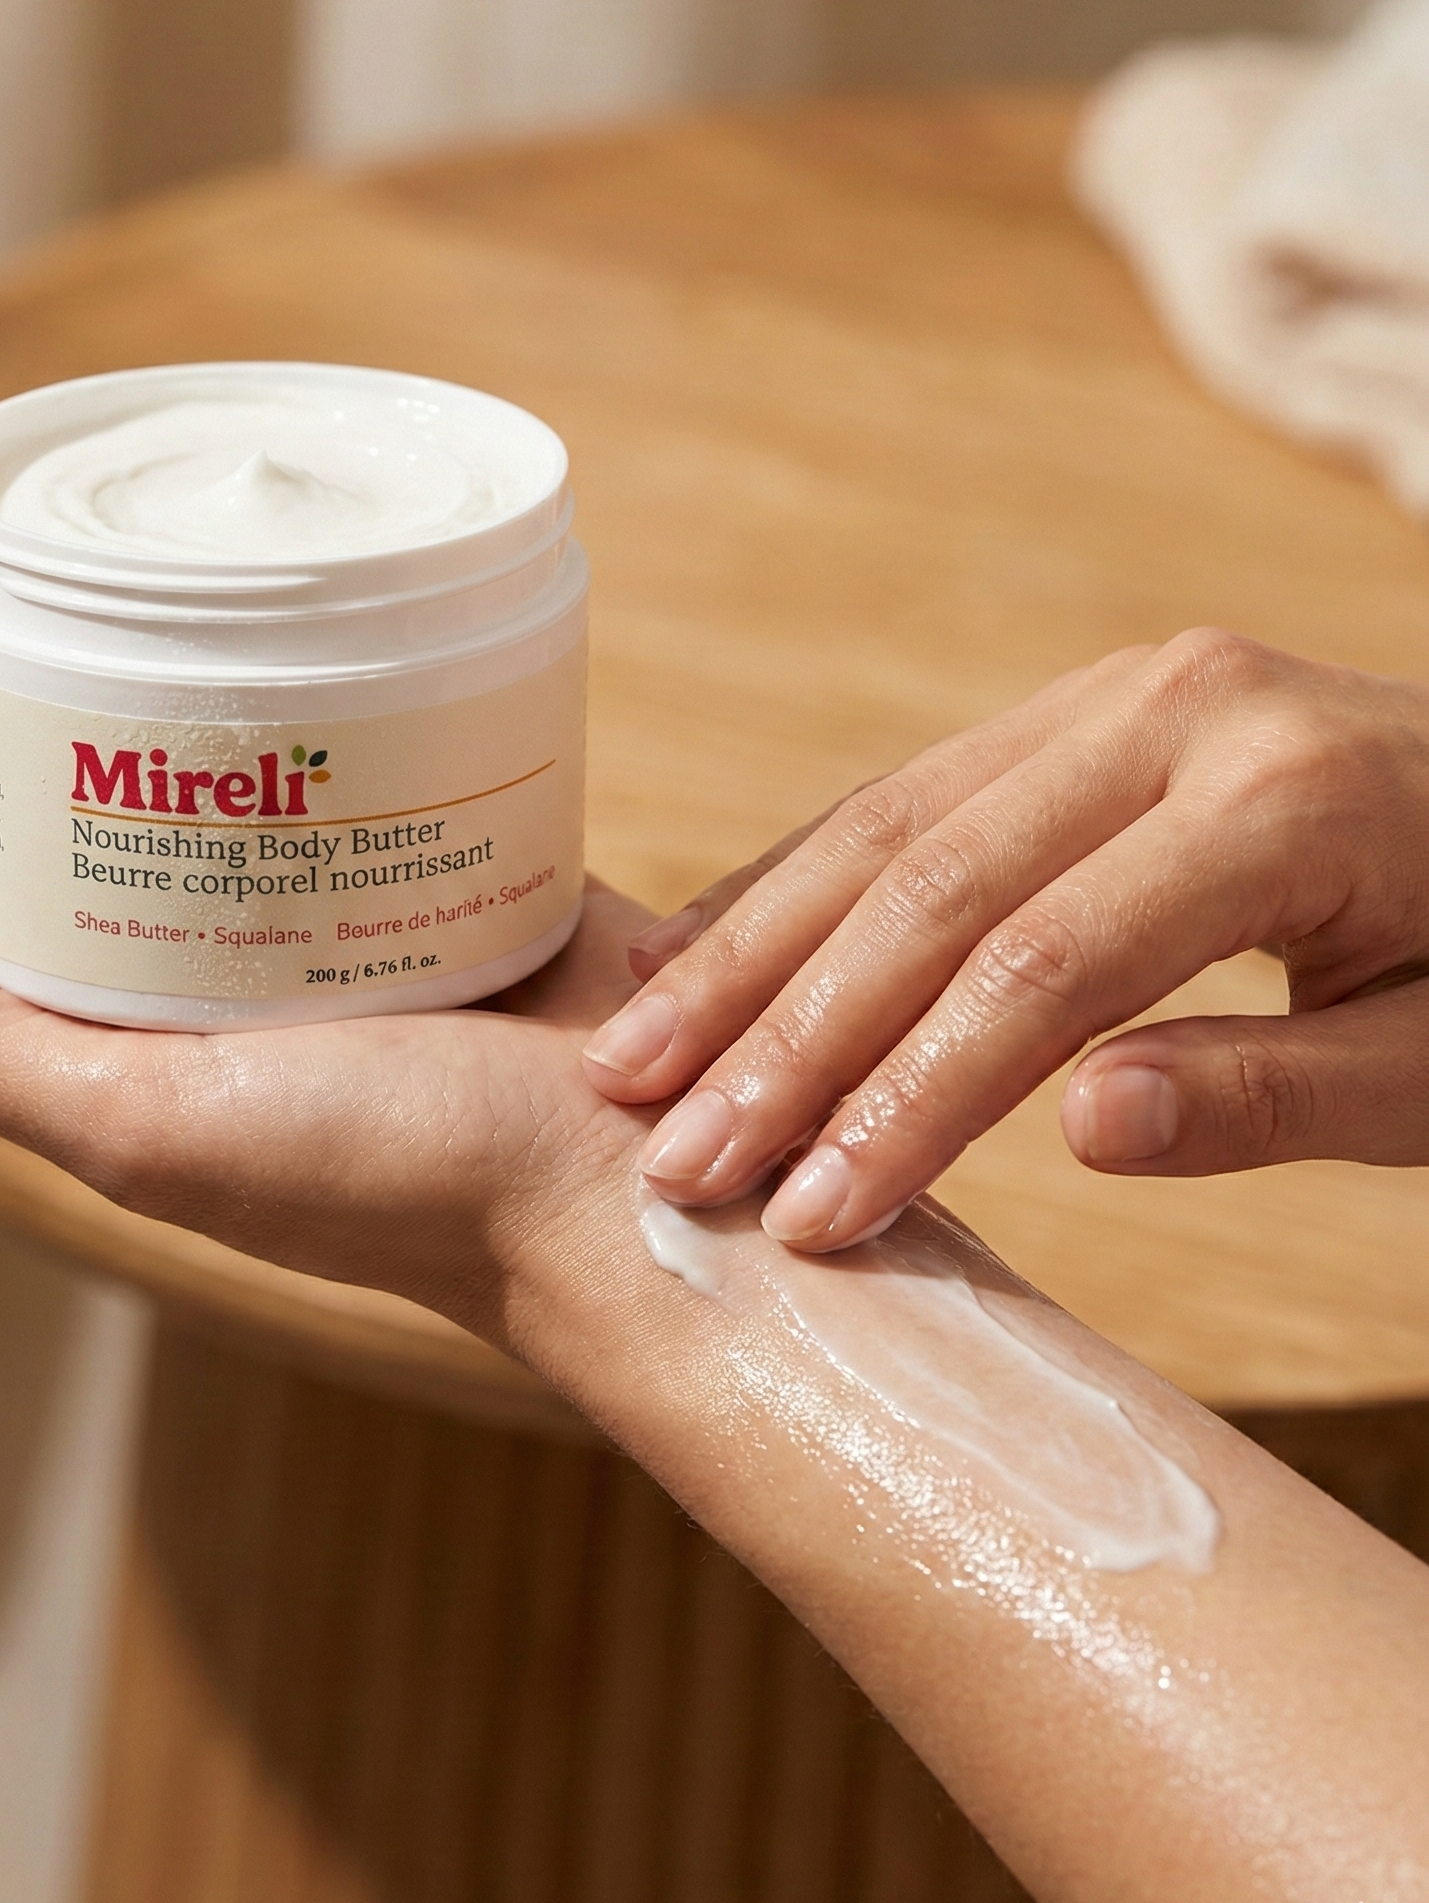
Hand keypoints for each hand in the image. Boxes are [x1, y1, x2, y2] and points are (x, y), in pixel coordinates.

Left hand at [0, 644, 653, 1341]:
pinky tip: (293, 647)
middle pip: (77, 836)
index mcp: (120, 1054)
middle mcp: (204, 992)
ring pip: (204, 797)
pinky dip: (301, 718)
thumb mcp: (152, 1133)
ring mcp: (314, 933)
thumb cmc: (398, 1175)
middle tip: (37, 601)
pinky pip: (334, 783)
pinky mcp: (420, 880)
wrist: (611, 1172)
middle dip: (35, 724)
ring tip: (151, 603)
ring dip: (165, 707)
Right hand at [582, 630, 1428, 1249]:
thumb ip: (1274, 1092)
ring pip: (894, 826)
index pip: (1048, 969)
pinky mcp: (1088, 708)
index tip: (807, 1222)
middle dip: (787, 1033)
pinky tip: (701, 949)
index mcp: (1283, 798)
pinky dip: (802, 879)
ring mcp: (1122, 692)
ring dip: (755, 951)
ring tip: (630, 1059)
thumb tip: (1083, 1129)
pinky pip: (916, 794)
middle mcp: (1179, 708)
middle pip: (935, 884)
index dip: (912, 1100)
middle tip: (668, 1156)